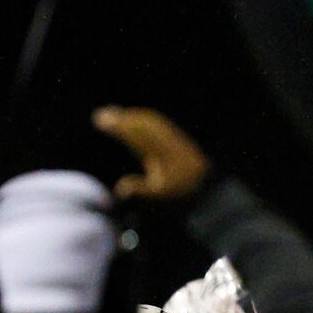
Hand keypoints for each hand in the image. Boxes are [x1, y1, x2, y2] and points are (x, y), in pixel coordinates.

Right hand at [92, 107, 210, 202]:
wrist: (212, 191)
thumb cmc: (183, 197)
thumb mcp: (161, 198)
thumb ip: (140, 191)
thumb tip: (120, 187)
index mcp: (160, 153)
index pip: (135, 134)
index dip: (118, 126)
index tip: (100, 120)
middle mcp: (168, 142)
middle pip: (143, 124)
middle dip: (123, 117)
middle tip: (103, 114)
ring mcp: (176, 140)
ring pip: (152, 122)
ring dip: (134, 116)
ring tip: (117, 114)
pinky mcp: (181, 142)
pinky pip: (160, 124)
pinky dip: (146, 119)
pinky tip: (139, 121)